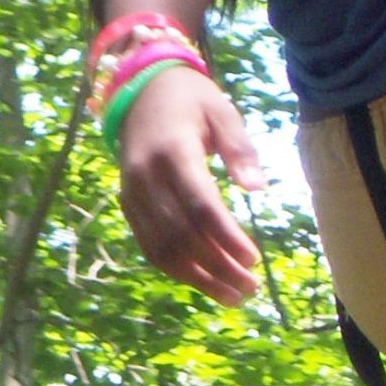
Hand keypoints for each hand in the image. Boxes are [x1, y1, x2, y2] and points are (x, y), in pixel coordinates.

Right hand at [115, 65, 266, 307]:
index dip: (226, 237)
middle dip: (217, 267)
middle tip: (250, 287)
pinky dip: (175, 268)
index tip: (254, 259)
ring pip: (162, 248)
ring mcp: (132, 193)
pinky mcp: (127, 204)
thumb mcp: (222, 110)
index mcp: (173, 151)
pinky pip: (149, 245)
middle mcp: (146, 176)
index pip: (200, 205)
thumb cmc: (191, 100)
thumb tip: (257, 188)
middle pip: (182, 234)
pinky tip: (203, 280)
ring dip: (197, 278)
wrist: (141, 90)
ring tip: (231, 295)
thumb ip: (239, 148)